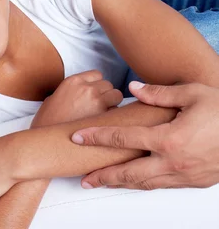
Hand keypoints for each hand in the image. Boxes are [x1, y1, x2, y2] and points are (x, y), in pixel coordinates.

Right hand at [32, 70, 122, 127]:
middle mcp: (87, 88)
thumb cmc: (47, 121)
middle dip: (106, 94)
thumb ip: (71, 91)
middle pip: (108, 84)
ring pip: (116, 95)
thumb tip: (79, 93)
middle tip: (99, 106)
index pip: (97, 74)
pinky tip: (105, 125)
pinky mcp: (103, 118)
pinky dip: (114, 117)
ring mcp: (96, 102)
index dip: (97, 84)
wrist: (47, 141)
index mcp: (73, 81)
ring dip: (113, 104)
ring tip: (104, 115)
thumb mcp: (54, 98)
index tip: (94, 94)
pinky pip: (117, 112)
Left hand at [71, 81, 218, 189]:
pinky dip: (144, 184)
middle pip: (129, 173)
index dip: (98, 137)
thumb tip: (133, 88)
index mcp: (169, 138)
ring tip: (102, 183)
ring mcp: (184, 175)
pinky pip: (162, 185)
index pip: (124, 138)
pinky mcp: (194, 182)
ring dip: (121, 184)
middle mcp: (173, 161)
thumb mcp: (191, 93)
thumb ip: (158, 93)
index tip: (79, 136)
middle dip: (103, 176)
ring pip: (145, 184)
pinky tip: (135, 181)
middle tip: (83, 178)